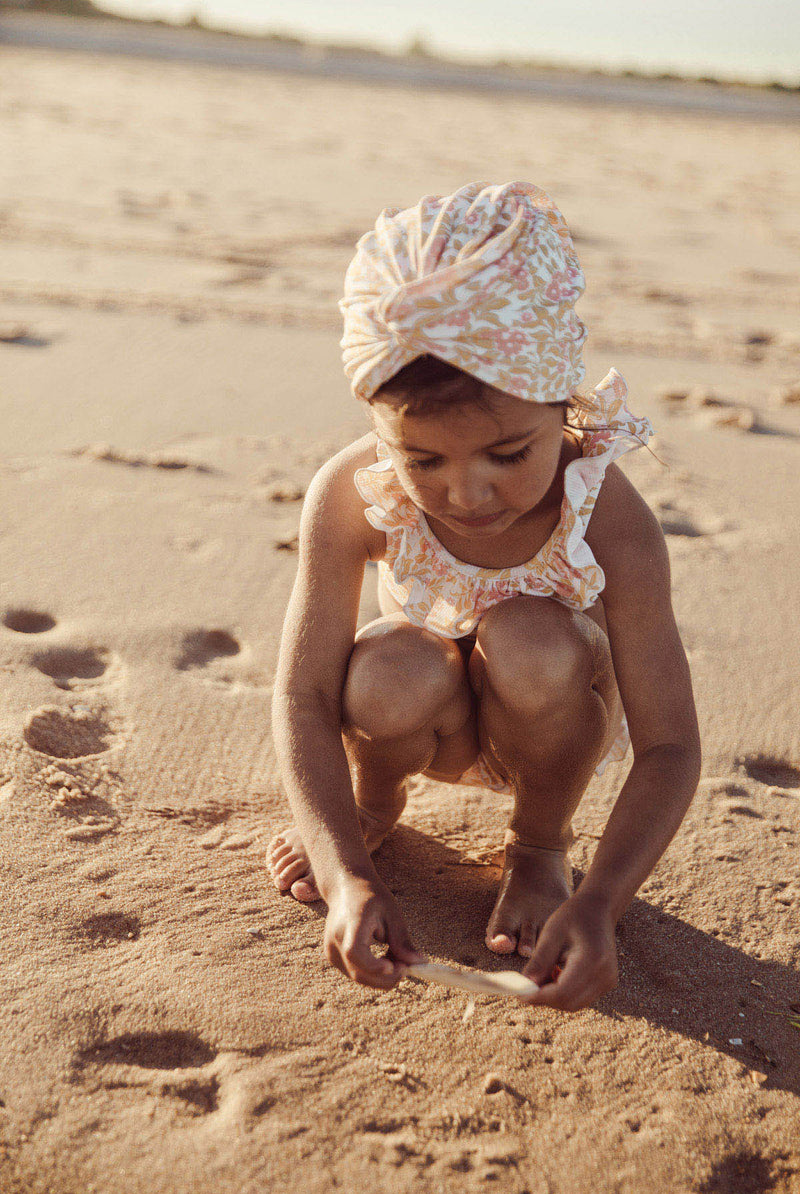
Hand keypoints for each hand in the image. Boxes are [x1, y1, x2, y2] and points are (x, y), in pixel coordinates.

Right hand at [323, 875, 424, 990]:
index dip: (374, 966)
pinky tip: (385, 959)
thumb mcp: (392, 914)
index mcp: (351, 923)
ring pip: (358, 976)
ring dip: (381, 976)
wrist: (346, 888)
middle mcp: (335, 939)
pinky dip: (373, 972)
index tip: (397, 967)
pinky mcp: (332, 957)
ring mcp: (330, 950)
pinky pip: (355, 972)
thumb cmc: (371, 898)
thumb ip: (402, 941)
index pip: (355, 952)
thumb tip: (419, 963)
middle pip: (359, 972)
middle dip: (387, 977)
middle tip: (407, 967)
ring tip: (397, 957)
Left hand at [521, 892, 617, 1010]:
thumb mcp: (552, 934)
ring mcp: (608, 981)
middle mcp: (605, 976)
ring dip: (554, 996)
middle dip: (545, 998)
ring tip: (541, 975)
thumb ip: (539, 962)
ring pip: (574, 1003)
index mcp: (592, 961)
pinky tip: (555, 974)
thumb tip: (525, 987)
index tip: (519, 993)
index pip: (562, 992)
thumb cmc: (574, 916)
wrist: (599, 909)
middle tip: (526, 986)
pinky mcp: (607, 983)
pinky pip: (582, 997)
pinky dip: (565, 993)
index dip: (539, 997)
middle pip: (569, 1002)